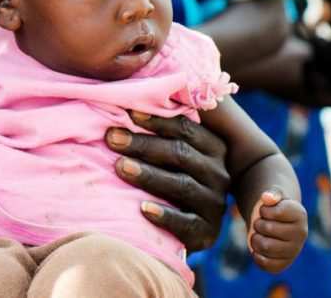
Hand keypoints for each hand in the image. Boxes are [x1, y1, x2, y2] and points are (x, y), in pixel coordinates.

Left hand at [106, 111, 229, 251]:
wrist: (184, 229)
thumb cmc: (169, 177)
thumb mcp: (171, 153)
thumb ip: (159, 131)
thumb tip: (129, 100)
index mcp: (213, 148)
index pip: (186, 129)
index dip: (157, 120)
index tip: (128, 113)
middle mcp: (219, 174)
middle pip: (180, 154)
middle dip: (143, 145)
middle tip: (112, 138)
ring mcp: (215, 203)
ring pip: (182, 185)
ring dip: (149, 175)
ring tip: (120, 166)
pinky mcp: (208, 232)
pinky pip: (187, 223)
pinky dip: (165, 216)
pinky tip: (142, 208)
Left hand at [247, 188, 306, 273]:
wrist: (276, 223)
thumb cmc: (274, 207)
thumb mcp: (274, 195)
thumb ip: (272, 193)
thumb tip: (267, 198)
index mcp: (299, 214)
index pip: (275, 212)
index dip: (263, 210)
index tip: (265, 210)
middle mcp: (301, 234)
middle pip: (268, 229)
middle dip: (258, 223)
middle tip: (260, 223)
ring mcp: (294, 251)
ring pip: (265, 247)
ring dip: (255, 238)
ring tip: (258, 234)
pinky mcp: (284, 264)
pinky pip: (266, 264)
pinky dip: (256, 255)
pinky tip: (258, 248)